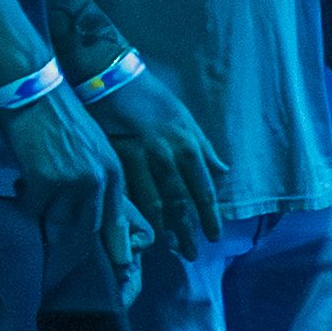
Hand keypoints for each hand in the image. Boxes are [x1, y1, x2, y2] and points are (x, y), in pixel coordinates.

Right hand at [6, 68, 131, 259]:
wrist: (35, 89)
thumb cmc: (62, 114)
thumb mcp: (94, 145)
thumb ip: (100, 178)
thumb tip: (94, 210)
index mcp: (113, 171)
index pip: (117, 220)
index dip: (119, 246)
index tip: (122, 266)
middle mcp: (97, 180)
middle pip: (87, 226)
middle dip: (70, 222)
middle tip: (57, 215)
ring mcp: (72, 182)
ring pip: (58, 218)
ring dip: (47, 207)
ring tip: (39, 182)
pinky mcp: (45, 181)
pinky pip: (34, 207)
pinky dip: (28, 198)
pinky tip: (26, 177)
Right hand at [96, 57, 225, 251]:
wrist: (108, 76)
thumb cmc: (149, 95)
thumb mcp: (183, 116)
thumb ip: (203, 147)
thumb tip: (223, 170)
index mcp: (186, 144)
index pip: (203, 190)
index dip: (208, 216)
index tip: (212, 236)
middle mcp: (165, 155)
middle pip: (179, 202)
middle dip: (186, 231)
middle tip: (191, 254)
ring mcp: (138, 159)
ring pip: (153, 202)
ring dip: (163, 229)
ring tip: (167, 248)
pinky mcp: (114, 160)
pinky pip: (129, 193)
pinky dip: (136, 213)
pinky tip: (138, 228)